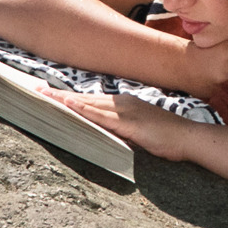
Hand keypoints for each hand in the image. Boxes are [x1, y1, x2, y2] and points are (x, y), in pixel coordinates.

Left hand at [42, 88, 199, 162]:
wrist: (189, 138)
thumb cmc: (169, 137)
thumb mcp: (141, 131)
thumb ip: (124, 130)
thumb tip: (107, 134)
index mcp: (126, 105)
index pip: (93, 100)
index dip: (72, 97)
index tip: (52, 94)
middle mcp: (123, 103)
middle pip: (86, 98)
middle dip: (61, 94)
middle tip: (38, 89)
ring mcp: (126, 112)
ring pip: (90, 103)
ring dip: (66, 99)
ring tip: (46, 95)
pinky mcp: (129, 123)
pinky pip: (101, 116)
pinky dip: (84, 109)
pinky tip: (70, 106)